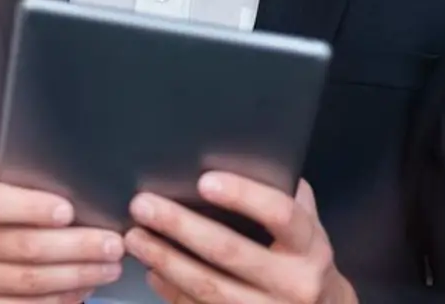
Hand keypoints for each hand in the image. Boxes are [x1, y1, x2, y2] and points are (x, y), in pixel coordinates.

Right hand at [0, 158, 125, 302]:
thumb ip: (20, 174)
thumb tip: (71, 165)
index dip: (31, 207)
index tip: (68, 210)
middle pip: (21, 246)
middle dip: (76, 245)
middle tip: (112, 243)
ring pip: (30, 281)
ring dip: (78, 275)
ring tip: (109, 265)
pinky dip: (62, 299)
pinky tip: (83, 287)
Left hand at [125, 174, 356, 303]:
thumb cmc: (301, 257)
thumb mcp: (305, 225)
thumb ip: (282, 192)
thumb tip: (241, 154)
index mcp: (309, 247)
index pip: (279, 214)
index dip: (242, 195)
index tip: (204, 180)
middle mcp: (295, 284)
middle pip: (230, 252)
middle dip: (181, 226)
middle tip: (144, 205)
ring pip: (208, 287)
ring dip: (165, 260)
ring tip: (135, 237)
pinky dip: (172, 290)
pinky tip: (151, 271)